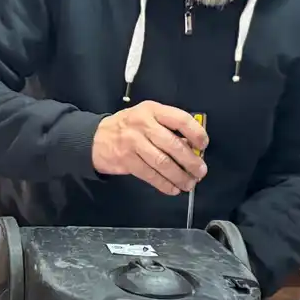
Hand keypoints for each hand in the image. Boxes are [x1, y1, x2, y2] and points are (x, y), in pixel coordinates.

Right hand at [92, 101, 207, 196]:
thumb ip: (167, 127)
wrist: (96, 138)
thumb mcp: (147, 116)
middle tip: (201, 172)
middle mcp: (143, 124)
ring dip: (179, 176)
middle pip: (173, 145)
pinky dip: (164, 184)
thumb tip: (192, 148)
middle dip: (191, 161)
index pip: (180, 119)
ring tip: (189, 183)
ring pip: (163, 163)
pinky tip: (173, 189)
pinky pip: (150, 175)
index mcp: (152, 110)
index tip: (204, 145)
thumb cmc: (128, 127)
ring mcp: (133, 143)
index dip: (196, 133)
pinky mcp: (126, 160)